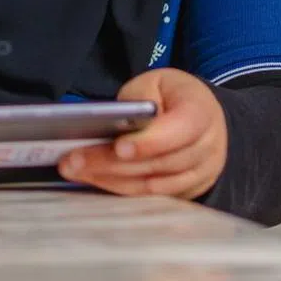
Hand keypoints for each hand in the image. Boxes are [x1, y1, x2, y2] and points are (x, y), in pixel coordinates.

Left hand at [57, 68, 226, 199]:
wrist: (198, 112)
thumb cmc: (169, 95)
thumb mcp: (153, 83)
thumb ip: (139, 102)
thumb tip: (113, 124)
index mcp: (202, 111)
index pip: (180, 130)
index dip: (149, 142)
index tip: (118, 148)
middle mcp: (208, 147)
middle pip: (159, 162)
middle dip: (112, 163)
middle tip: (73, 161)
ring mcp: (201, 174)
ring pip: (153, 185)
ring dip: (110, 180)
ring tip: (75, 170)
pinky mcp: (188, 190)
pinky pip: (152, 196)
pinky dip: (121, 189)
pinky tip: (94, 179)